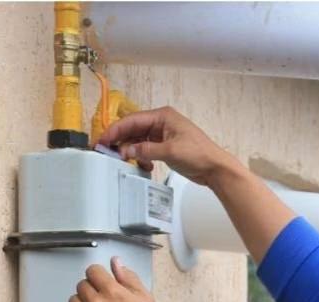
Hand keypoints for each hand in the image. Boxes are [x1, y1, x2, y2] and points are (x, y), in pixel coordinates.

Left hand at [66, 257, 162, 301]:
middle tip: (104, 301)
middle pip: (81, 285)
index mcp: (112, 292)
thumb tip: (116, 263)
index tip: (104, 283)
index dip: (99, 276)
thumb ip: (129, 278)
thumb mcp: (145, 300)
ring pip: (73, 301)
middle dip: (92, 290)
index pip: (92, 271)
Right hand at [96, 105, 239, 185]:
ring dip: (131, 151)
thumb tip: (127, 151)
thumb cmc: (199, 154)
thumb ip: (146, 150)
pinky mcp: (165, 147)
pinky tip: (144, 166)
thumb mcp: (170, 151)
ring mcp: (163, 135)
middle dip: (121, 141)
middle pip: (133, 129)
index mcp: (163, 116)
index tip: (103, 141)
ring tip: (125, 161)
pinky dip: (142, 157)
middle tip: (107, 152)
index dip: (115, 130)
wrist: (215, 168)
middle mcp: (161, 123)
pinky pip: (146, 149)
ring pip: (138, 140)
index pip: (133, 120)